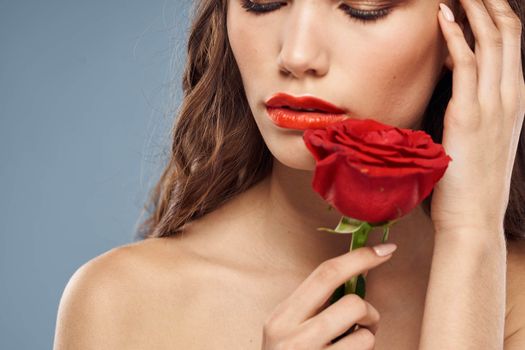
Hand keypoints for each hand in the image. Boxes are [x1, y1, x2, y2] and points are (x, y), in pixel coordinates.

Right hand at [261, 245, 394, 348]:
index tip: (386, 250)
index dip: (360, 258)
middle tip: (365, 321)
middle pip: (352, 303)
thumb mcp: (289, 330)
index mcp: (281, 317)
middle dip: (369, 310)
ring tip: (350, 348)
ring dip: (366, 339)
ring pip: (365, 335)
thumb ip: (314, 306)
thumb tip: (356, 274)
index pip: (326, 274)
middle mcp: (292, 338)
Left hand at [430, 0, 524, 234]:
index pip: (511, 45)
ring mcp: (493, 104)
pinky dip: (455, 36)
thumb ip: (477, 112)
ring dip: (473, 8)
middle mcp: (510, 97)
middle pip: (506, 34)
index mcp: (514, 101)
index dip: (497, 16)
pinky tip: (443, 16)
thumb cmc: (472, 183)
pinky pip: (464, 64)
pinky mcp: (469, 115)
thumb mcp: (483, 140)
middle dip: (489, 2)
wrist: (474, 218)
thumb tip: (460, 93)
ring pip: (489, 41)